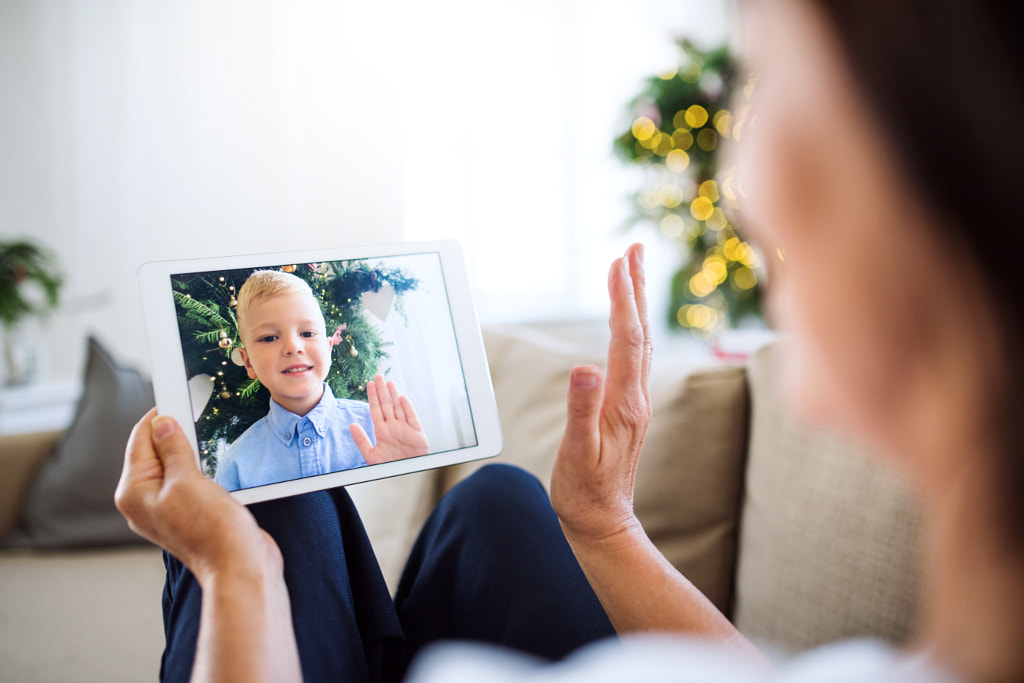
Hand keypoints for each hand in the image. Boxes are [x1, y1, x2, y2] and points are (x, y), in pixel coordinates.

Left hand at [115, 409, 280, 583]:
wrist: (240, 565)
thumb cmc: (211, 530)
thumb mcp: (187, 480)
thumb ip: (173, 449)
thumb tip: (161, 423)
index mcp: (134, 492)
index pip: (140, 440)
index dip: (159, 416)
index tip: (178, 395)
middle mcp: (146, 501)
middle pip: (156, 451)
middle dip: (177, 433)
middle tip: (198, 415)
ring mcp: (168, 508)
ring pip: (176, 464)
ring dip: (192, 451)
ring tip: (210, 443)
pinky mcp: (190, 512)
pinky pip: (190, 480)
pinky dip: (202, 468)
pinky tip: (218, 465)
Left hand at [351, 374, 429, 464]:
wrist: (406, 475)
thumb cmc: (389, 467)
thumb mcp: (371, 456)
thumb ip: (361, 440)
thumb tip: (352, 425)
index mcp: (382, 431)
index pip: (376, 410)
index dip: (372, 397)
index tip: (369, 384)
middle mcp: (393, 427)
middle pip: (387, 405)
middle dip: (382, 391)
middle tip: (378, 376)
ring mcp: (405, 428)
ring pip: (399, 407)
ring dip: (394, 395)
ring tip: (389, 382)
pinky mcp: (417, 433)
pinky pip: (412, 417)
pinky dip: (408, 408)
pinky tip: (402, 397)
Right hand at [551, 243, 652, 545]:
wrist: (602, 521)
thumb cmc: (584, 490)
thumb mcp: (577, 452)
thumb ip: (581, 409)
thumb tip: (584, 367)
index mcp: (623, 402)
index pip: (625, 338)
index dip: (622, 298)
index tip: (618, 262)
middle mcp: (636, 396)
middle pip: (640, 331)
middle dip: (636, 287)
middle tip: (633, 248)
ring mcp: (635, 401)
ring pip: (641, 341)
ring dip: (636, 303)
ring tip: (631, 271)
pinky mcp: (630, 407)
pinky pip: (635, 356)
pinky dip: (632, 327)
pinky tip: (626, 321)